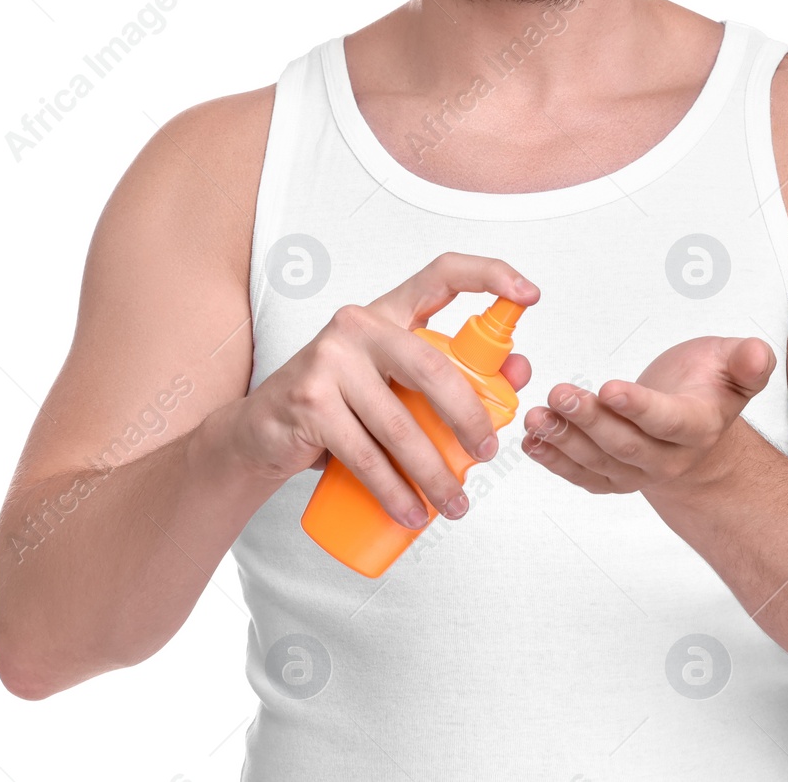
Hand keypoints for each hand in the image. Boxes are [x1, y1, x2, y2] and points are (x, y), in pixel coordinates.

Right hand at [228, 253, 536, 527]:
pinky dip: (394, 491)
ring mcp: (329, 360)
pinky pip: (365, 455)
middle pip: (433, 366)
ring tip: (454, 504)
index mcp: (387, 313)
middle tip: (487, 452)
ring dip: (434, 475)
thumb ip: (448, 374)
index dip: (489, 276)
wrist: (258, 434)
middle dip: (470, 416)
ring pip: (400, 425)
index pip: (442, 275)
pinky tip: (412, 512)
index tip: (529, 293)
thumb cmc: (338, 406)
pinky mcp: (309, 401)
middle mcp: (358, 326)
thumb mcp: (392, 384)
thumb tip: (518, 370)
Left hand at [521, 335, 774, 496]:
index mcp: (698, 426)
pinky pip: (584, 476)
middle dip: (591, 420)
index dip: (639, 407)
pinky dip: (556, 461)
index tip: (610, 388)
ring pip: (599, 462)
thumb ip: (747, 361)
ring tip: (538, 415)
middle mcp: (669, 457)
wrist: (699, 429)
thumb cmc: (709, 387)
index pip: (668, 421)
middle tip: (561, 394)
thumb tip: (758, 353)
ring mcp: (638, 471)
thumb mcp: (733, 363)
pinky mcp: (613, 476)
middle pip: (626, 444)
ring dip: (564, 440)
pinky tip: (533, 441)